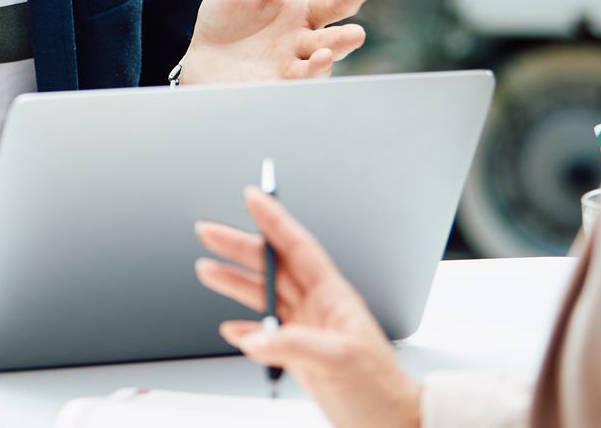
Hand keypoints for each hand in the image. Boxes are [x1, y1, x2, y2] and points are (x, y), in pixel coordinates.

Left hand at [177, 0, 370, 83]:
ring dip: (322, 65)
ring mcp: (289, 69)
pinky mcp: (270, 89)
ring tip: (324, 56)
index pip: (333, 3)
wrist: (204, 53)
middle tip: (356, 34)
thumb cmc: (230, 16)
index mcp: (304, 13)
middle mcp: (304, 43)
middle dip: (344, 39)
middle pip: (331, 42)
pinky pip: (287, 89)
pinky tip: (294, 78)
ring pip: (314, 70)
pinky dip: (294, 85)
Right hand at [196, 188, 421, 427]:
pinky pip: (266, 336)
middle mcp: (317, 308)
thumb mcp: (339, 360)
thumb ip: (293, 344)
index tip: (253, 196)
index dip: (275, 220)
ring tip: (207, 270)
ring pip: (264, 298)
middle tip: (208, 232)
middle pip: (272, 268)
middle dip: (240, 247)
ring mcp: (307, 331)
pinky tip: (232, 329)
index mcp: (332, 297)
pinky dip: (245, 331)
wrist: (393, 425)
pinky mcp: (301, 358)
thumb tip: (252, 336)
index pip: (297, 247)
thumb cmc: (382, 390)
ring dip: (235, 283)